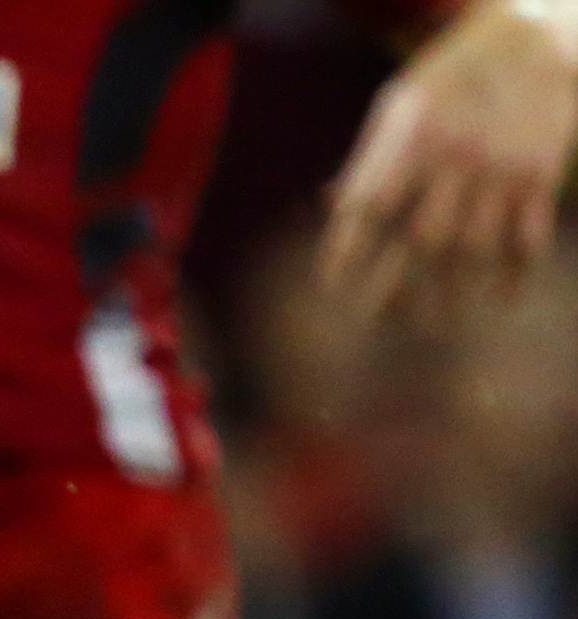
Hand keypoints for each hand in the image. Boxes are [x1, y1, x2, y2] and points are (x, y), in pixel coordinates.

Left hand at [326, 1, 577, 320]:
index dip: (347, 253)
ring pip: (474, 250)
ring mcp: (501, 170)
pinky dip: (513, 275)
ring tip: (435, 325)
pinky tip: (499, 301)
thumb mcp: (399, 105)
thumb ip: (369, 158)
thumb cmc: (452, 78)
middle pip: (422, 241)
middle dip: (397, 289)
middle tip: (379, 321)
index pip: (368, 210)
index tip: (333, 288)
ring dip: (453, 294)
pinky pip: (526, 238)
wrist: (533, 40)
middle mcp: (455, 159)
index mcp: (410, 141)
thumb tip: (332, 205)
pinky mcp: (540, 176)